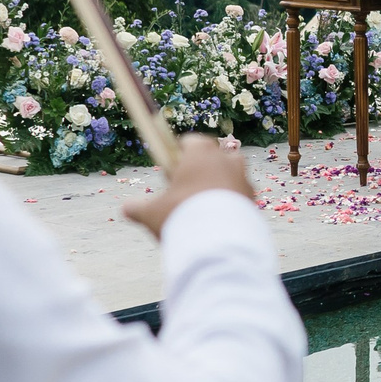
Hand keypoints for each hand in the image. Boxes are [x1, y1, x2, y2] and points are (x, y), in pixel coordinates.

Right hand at [121, 134, 256, 238]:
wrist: (219, 239)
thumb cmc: (182, 216)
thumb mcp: (152, 213)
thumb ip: (138, 208)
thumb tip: (126, 210)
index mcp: (201, 153)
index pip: (191, 141)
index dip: (180, 152)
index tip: (172, 164)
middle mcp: (225, 160)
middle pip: (215, 155)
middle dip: (204, 167)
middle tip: (189, 186)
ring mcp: (243, 178)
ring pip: (231, 174)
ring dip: (221, 183)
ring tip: (206, 204)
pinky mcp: (254, 197)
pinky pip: (241, 194)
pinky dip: (232, 201)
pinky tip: (219, 218)